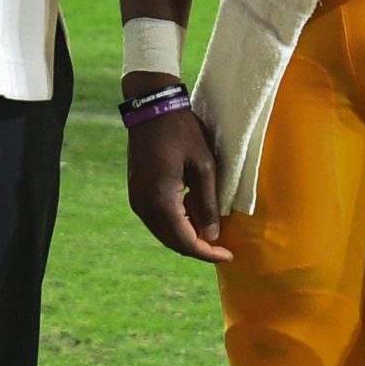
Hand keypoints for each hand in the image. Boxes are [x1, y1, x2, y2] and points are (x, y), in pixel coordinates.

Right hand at [123, 76, 232, 263]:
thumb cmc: (183, 133)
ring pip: (164, 232)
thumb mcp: (204, 166)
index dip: (207, 253)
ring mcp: (137, 200)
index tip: (228, 255)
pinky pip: (157, 219)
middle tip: (222, 245)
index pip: (185, 242)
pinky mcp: (136, 192)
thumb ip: (207, 204)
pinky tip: (192, 210)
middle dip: (197, 247)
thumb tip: (211, 236)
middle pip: (172, 242)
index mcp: (161, 202)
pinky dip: (176, 222)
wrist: (152, 110)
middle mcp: (144, 206)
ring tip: (209, 224)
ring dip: (186, 234)